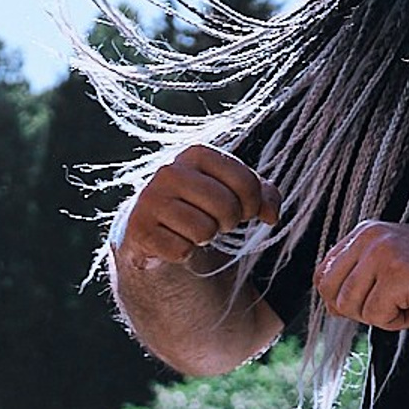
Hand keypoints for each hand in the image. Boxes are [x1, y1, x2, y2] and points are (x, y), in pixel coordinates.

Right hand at [119, 146, 280, 272]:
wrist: (156, 239)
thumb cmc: (201, 211)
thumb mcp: (234, 195)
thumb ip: (262, 196)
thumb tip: (270, 214)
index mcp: (195, 155)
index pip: (244, 180)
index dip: (253, 204)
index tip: (246, 212)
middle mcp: (169, 172)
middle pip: (226, 206)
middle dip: (228, 223)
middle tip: (215, 224)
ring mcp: (150, 200)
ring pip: (203, 231)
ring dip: (204, 240)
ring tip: (192, 232)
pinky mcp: (138, 229)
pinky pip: (180, 250)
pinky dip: (183, 254)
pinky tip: (174, 244)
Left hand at [314, 220, 408, 330]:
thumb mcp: (400, 261)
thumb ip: (365, 274)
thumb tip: (330, 304)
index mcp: (367, 231)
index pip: (323, 273)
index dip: (343, 298)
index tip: (374, 301)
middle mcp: (369, 237)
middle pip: (331, 293)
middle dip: (360, 310)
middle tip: (395, 304)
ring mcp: (382, 254)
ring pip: (352, 308)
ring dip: (383, 316)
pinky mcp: (398, 275)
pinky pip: (377, 317)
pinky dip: (401, 321)